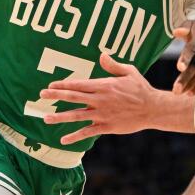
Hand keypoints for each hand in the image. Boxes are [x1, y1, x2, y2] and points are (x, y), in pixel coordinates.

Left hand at [40, 53, 157, 144]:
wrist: (153, 109)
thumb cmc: (141, 88)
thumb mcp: (128, 71)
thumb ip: (113, 65)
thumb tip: (102, 55)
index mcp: (104, 85)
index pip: (78, 84)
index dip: (63, 84)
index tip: (51, 85)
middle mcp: (100, 99)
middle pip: (73, 97)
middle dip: (56, 95)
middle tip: (41, 94)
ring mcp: (102, 114)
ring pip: (76, 116)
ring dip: (59, 117)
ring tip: (45, 118)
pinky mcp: (106, 127)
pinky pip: (87, 132)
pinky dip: (75, 136)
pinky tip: (63, 140)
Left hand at [172, 21, 194, 94]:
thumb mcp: (193, 25)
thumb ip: (183, 27)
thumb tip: (176, 32)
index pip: (193, 47)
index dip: (186, 57)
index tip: (179, 68)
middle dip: (187, 77)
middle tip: (176, 90)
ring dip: (193, 84)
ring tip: (180, 92)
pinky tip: (190, 92)